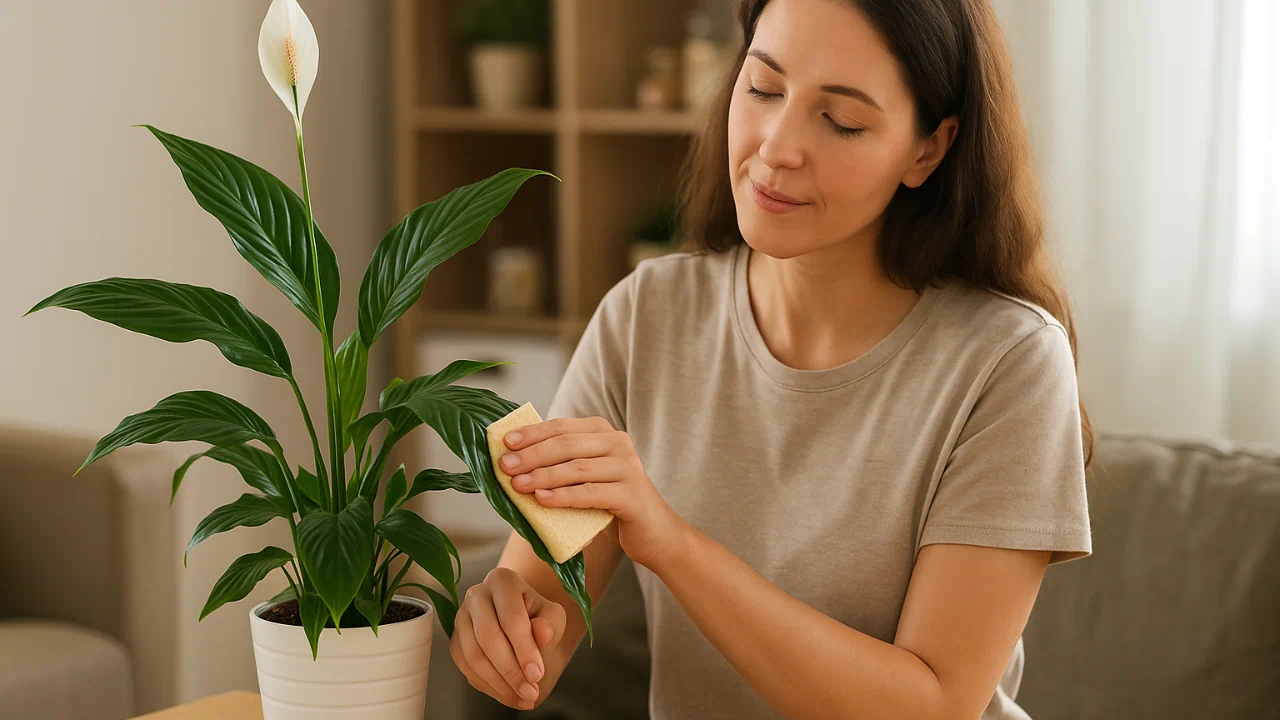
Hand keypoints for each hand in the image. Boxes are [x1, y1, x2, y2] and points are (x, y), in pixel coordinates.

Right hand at [449, 567, 566, 709]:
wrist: (521, 622)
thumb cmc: (537, 616)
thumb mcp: (553, 616)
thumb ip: (551, 623)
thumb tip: (542, 634)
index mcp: (502, 581)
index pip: (510, 617)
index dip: (524, 649)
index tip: (537, 674)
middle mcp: (476, 595)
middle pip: (488, 637)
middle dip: (510, 670)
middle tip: (530, 691)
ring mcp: (461, 618)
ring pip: (473, 656)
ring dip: (499, 683)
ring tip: (523, 697)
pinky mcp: (455, 641)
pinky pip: (466, 668)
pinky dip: (488, 686)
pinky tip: (509, 694)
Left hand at [499, 415, 687, 569]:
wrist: (652, 532)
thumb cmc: (609, 504)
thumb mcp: (585, 477)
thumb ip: (560, 464)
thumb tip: (513, 462)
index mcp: (604, 432)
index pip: (562, 427)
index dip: (532, 433)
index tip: (505, 443)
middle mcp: (619, 443)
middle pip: (567, 444)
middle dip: (532, 454)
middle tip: (505, 466)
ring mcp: (628, 467)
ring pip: (577, 468)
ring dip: (543, 476)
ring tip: (517, 485)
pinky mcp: (632, 494)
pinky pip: (591, 493)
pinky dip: (563, 496)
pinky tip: (542, 500)